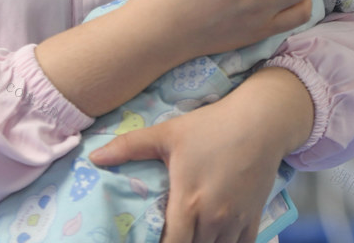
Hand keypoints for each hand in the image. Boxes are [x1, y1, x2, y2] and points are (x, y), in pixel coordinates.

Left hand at [89, 67, 313, 242]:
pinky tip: (214, 238)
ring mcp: (235, 223)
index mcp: (188, 204)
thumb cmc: (210, 126)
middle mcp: (212, 221)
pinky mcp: (253, 220)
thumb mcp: (167, 133)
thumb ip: (129, 147)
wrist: (259, 122)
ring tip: (189, 233)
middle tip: (169, 233)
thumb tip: (93, 157)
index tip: (148, 238)